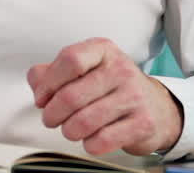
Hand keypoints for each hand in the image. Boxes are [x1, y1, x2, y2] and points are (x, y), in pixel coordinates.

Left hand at [27, 38, 182, 155]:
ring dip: (69, 131)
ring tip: (72, 129)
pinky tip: (92, 138)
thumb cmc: (113, 88)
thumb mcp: (85, 70)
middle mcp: (120, 69)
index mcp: (102, 50)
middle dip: (52, 114)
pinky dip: (89, 144)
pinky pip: (101, 140)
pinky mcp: (142, 123)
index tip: (42, 98)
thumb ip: (53, 72)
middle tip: (52, 119)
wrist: (157, 108)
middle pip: (71, 96)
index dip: (48, 83)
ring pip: (83, 122)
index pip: (70, 59)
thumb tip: (36, 80)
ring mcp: (133, 96)